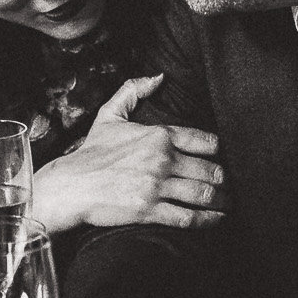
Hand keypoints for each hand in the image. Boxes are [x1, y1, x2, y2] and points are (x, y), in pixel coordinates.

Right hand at [28, 77, 224, 233]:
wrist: (70, 186)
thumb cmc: (91, 154)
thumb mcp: (109, 116)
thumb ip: (133, 91)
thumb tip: (159, 77)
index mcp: (158, 135)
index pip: (207, 141)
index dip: (220, 152)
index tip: (221, 158)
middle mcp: (162, 159)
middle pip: (211, 171)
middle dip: (224, 180)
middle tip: (227, 185)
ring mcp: (156, 186)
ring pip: (204, 194)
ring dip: (221, 201)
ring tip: (225, 203)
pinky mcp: (150, 210)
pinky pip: (188, 217)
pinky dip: (207, 220)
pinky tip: (215, 219)